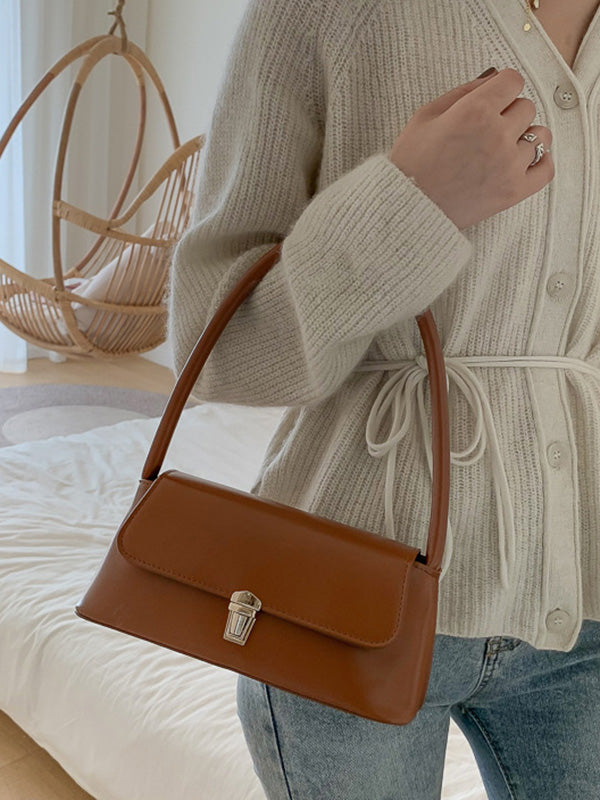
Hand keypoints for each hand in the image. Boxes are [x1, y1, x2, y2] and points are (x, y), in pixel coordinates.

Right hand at [388, 68, 554, 229]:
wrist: (408, 207)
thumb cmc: (411, 164)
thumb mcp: (426, 116)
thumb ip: (463, 92)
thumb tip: (493, 78)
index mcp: (475, 111)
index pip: (513, 81)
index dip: (502, 88)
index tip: (494, 98)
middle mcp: (497, 135)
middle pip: (527, 107)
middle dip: (509, 114)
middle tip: (487, 129)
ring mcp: (509, 165)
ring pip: (539, 136)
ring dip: (523, 138)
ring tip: (502, 148)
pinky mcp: (514, 191)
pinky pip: (546, 169)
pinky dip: (540, 162)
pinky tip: (525, 161)